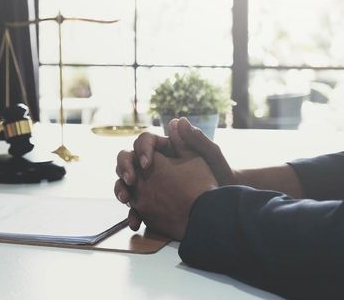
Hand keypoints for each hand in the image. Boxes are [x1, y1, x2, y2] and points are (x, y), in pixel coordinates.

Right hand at [114, 117, 236, 229]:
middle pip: (128, 159)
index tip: (147, 163)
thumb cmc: (219, 174)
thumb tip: (177, 121)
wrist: (223, 201)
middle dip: (124, 168)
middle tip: (130, 180)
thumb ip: (196, 139)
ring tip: (125, 199)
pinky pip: (135, 207)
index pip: (144, 141)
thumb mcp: (211, 155)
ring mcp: (148, 184)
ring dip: (120, 189)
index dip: (141, 150)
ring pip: (126, 183)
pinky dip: (132, 214)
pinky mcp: (149, 202)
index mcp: (165, 148)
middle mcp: (153, 164)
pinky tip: (134, 222)